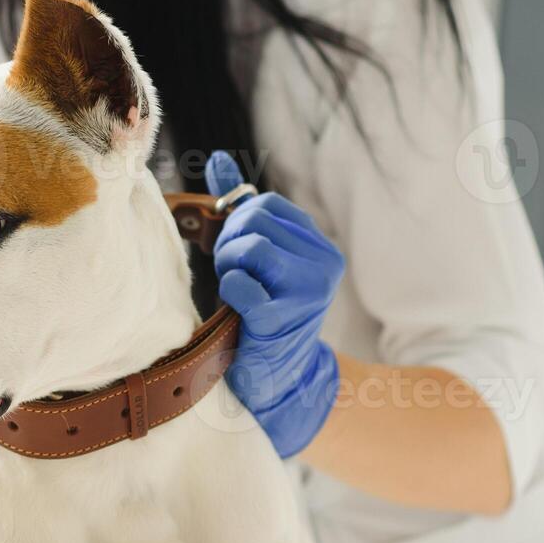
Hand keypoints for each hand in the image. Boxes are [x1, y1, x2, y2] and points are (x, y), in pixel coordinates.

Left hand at [205, 151, 343, 457]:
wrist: (276, 381)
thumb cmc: (260, 315)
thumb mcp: (257, 260)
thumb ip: (241, 210)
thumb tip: (220, 160)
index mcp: (318, 246)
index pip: (265, 204)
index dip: (236, 222)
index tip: (233, 253)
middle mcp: (323, 264)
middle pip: (255, 219)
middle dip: (229, 242)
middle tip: (230, 273)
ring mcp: (308, 291)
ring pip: (250, 246)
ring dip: (228, 266)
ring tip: (234, 288)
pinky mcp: (285, 319)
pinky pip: (242, 285)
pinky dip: (229, 292)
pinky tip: (236, 309)